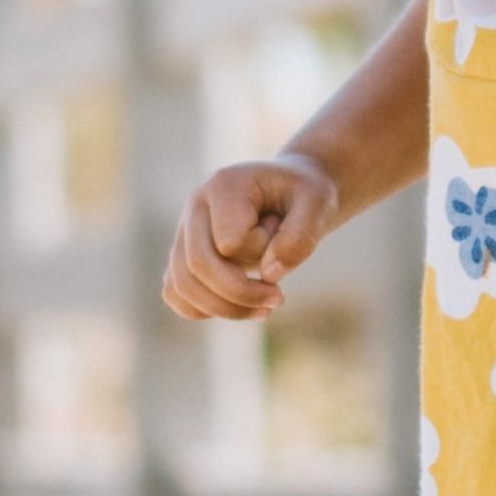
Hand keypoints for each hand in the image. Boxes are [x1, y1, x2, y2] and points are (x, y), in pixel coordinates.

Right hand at [164, 153, 340, 322]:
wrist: (293, 189)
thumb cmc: (305, 194)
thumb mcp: (319, 204)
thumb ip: (300, 236)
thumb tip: (268, 275)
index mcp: (224, 185)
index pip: (230, 240)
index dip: (262, 250)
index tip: (281, 230)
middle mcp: (195, 205)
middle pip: (198, 265)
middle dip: (241, 293)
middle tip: (279, 298)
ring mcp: (185, 231)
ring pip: (182, 285)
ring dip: (225, 308)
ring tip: (264, 308)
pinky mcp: (184, 254)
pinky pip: (177, 295)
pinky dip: (206, 310)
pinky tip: (241, 308)